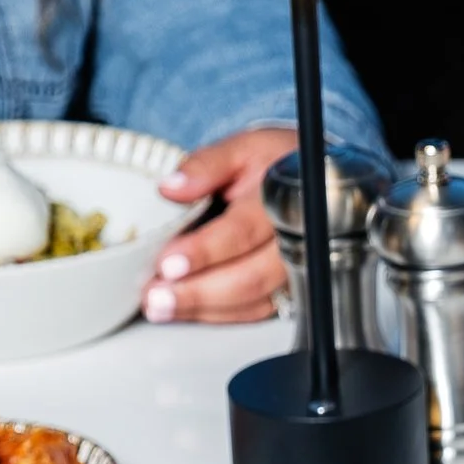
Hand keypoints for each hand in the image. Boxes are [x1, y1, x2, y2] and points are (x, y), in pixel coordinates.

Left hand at [147, 126, 297, 323]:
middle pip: (249, 278)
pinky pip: (254, 312)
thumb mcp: (242, 149)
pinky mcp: (288, 289)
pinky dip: (217, 315)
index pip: (242, 232)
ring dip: (203, 309)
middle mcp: (295, 242)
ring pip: (252, 301)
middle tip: (155, 296)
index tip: (168, 263)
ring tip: (159, 306)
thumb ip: (207, 164)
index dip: (205, 251)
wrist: (308, 181)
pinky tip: (184, 310)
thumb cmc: (274, 164)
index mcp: (283, 200)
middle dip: (199, 292)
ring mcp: (294, 270)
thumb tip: (171, 187)